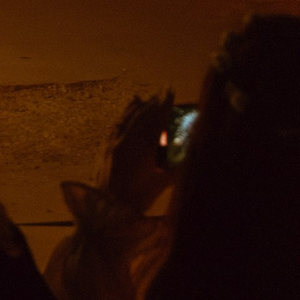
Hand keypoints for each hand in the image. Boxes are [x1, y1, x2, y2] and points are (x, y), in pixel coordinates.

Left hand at [100, 91, 176, 213]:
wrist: (106, 209)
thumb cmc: (137, 199)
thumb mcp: (161, 183)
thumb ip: (178, 167)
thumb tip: (194, 153)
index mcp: (143, 147)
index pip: (156, 118)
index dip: (164, 103)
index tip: (171, 90)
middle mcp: (127, 140)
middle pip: (142, 114)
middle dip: (154, 101)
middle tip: (163, 90)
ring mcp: (113, 142)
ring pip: (127, 117)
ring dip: (138, 106)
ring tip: (147, 97)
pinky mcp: (105, 146)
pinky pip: (116, 124)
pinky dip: (124, 114)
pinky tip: (127, 110)